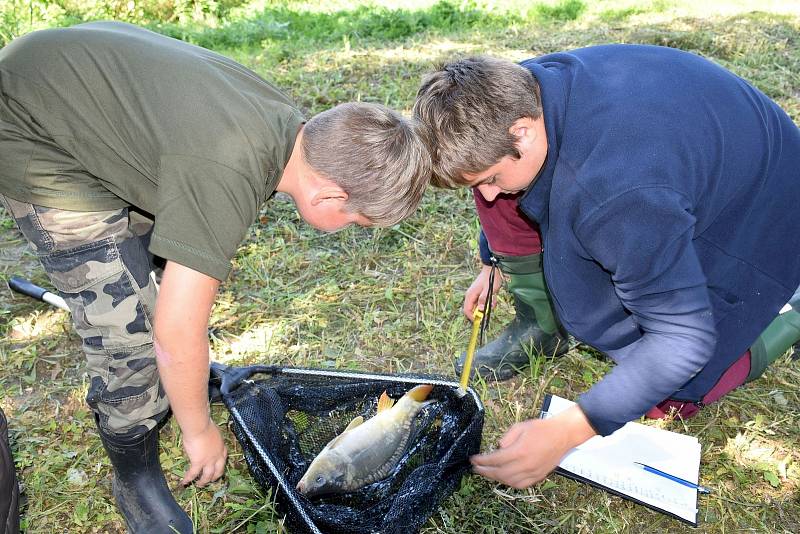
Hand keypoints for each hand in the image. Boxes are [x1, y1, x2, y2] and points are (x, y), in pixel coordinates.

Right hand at [181, 417, 227, 486]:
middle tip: (211, 480)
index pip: (224, 459)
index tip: (218, 468)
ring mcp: (209, 461)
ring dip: (203, 482)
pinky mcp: (198, 462)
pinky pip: (193, 473)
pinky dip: (188, 479)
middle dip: (214, 477)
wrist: (199, 426)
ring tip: (199, 485)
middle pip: (218, 470)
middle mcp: (217, 456)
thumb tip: (205, 437)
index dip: (220, 465)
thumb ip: (210, 438)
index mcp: (221, 447)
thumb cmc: (204, 425)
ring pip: (207, 476)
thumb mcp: (212, 432)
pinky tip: (184, 482)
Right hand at [463, 264, 504, 320]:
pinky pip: (482, 302)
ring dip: (487, 306)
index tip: (481, 320)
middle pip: (473, 310)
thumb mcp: (489, 290)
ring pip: (479, 307)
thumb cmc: (491, 279)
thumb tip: (481, 310)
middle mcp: (471, 296)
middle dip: (482, 311)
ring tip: (493, 300)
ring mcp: (475, 295)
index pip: (467, 311)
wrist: (493, 269)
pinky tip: (493, 297)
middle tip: (491, 307)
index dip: (473, 317)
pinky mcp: (479, 294)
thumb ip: (483, 299)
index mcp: (470, 295)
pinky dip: (488, 302)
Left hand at [470, 405, 595, 487]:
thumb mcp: (520, 426)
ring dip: (495, 478)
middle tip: (475, 468)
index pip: (495, 460)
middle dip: (485, 472)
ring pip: (509, 481)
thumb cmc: (541, 428)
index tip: (473, 459)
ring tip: (486, 473)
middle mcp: (525, 464)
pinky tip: (503, 478)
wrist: (562, 435)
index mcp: (519, 451)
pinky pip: (521, 485)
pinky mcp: (538, 476)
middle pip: (500, 473)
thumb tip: (498, 448)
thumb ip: (506, 438)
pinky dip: (509, 483)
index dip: (482, 461)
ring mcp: (533, 472)